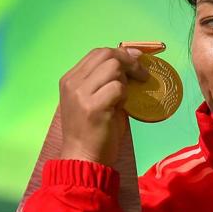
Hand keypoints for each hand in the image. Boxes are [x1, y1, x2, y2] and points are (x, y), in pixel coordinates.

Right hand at [58, 47, 148, 165]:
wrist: (84, 158)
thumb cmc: (94, 131)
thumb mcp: (95, 98)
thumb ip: (106, 80)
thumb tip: (132, 59)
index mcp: (70, 79)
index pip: (97, 52)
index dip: (121, 52)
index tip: (138, 58)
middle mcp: (72, 83)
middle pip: (106, 54)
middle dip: (129, 60)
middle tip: (142, 74)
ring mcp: (80, 94)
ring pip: (113, 68)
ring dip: (126, 80)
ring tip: (125, 96)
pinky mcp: (92, 107)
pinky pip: (118, 88)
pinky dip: (125, 95)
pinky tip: (121, 107)